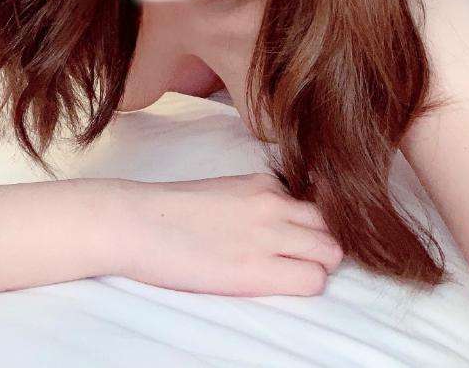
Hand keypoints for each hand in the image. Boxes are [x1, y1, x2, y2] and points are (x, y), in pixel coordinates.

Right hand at [113, 172, 343, 296]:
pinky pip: (312, 280)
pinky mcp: (257, 269)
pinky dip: (305, 285)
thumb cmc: (169, 211)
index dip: (311, 227)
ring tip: (288, 275)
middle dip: (323, 246)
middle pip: (332, 227)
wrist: (136, 221)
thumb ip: (256, 202)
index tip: (298, 240)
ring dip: (318, 266)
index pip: (316, 205)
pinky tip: (277, 285)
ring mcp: (268, 234)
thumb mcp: (223, 191)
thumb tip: (276, 224)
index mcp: (263, 183)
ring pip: (331, 253)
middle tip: (299, 261)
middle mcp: (274, 203)